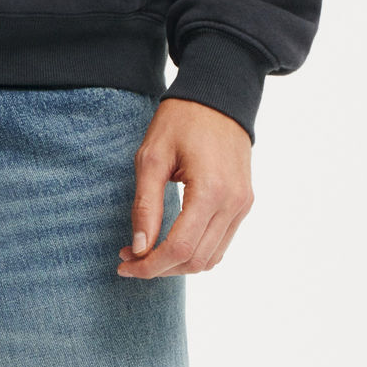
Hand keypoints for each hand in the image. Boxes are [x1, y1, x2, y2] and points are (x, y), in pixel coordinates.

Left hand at [117, 99, 253, 279]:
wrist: (219, 98)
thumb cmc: (181, 121)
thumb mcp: (151, 158)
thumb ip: (146, 206)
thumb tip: (138, 248)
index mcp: (211, 190)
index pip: (180, 248)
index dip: (149, 265)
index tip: (123, 264)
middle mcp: (233, 203)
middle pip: (196, 260)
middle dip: (159, 268)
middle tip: (128, 258)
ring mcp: (242, 205)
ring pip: (211, 258)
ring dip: (177, 264)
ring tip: (146, 252)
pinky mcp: (243, 203)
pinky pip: (221, 243)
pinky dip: (195, 252)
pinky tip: (171, 242)